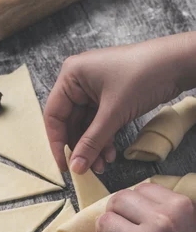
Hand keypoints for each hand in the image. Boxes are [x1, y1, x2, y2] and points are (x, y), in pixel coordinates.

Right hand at [44, 33, 195, 173]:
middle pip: (70, 122)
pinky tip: (110, 154)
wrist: (178, 63)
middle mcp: (79, 81)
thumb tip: (75, 166)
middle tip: (86, 168)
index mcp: (71, 75)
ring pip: (86, 125)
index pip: (54, 115)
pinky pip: (99, 122)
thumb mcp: (114, 113)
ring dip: (93, 146)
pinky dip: (104, 138)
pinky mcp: (110, 96)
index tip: (65, 165)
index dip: (57, 142)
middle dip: (80, 147)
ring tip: (101, 166)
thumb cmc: (143, 75)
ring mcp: (94, 89)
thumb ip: (92, 142)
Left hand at [95, 184, 195, 231]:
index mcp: (180, 208)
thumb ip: (167, 211)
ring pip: (104, 223)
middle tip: (121, 228)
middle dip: (115, 213)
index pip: (141, 188)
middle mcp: (161, 223)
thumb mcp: (191, 229)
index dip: (134, 203)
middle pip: (117, 200)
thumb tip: (135, 196)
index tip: (135, 215)